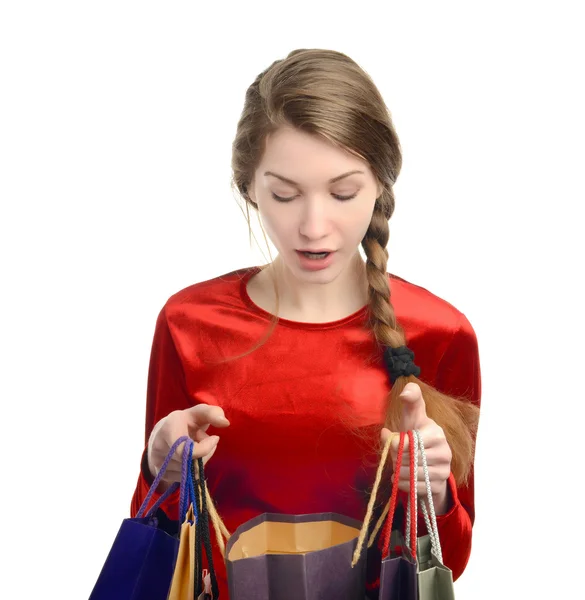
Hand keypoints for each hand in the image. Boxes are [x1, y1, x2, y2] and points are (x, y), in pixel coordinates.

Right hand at [147, 404, 229, 485]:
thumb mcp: (200, 412)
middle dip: (205, 453)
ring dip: (200, 461)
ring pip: (190, 472)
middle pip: (192, 462)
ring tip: (193, 447)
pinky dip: (193, 469)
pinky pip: (186, 479)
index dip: (205, 448)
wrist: (163, 432)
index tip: (215, 438)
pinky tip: (188, 457)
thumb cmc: (186, 421)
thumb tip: (226, 423)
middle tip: (203, 440)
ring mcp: (157, 462)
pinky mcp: (161, 474)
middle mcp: (158, 446)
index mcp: (168, 428)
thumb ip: (213, 413)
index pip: (186, 450)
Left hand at [381, 383, 451, 510]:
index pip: (412, 440)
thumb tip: (404, 395)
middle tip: (395, 457)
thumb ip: (409, 401)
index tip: (392, 442)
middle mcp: (444, 450)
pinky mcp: (440, 486)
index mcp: (436, 432)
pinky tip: (403, 478)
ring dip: (399, 472)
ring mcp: (444, 469)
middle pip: (409, 458)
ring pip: (412, 474)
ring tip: (398, 467)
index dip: (397, 443)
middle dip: (396, 458)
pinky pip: (415, 488)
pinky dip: (404, 484)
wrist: (427, 462)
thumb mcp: (411, 416)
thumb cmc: (415, 434)